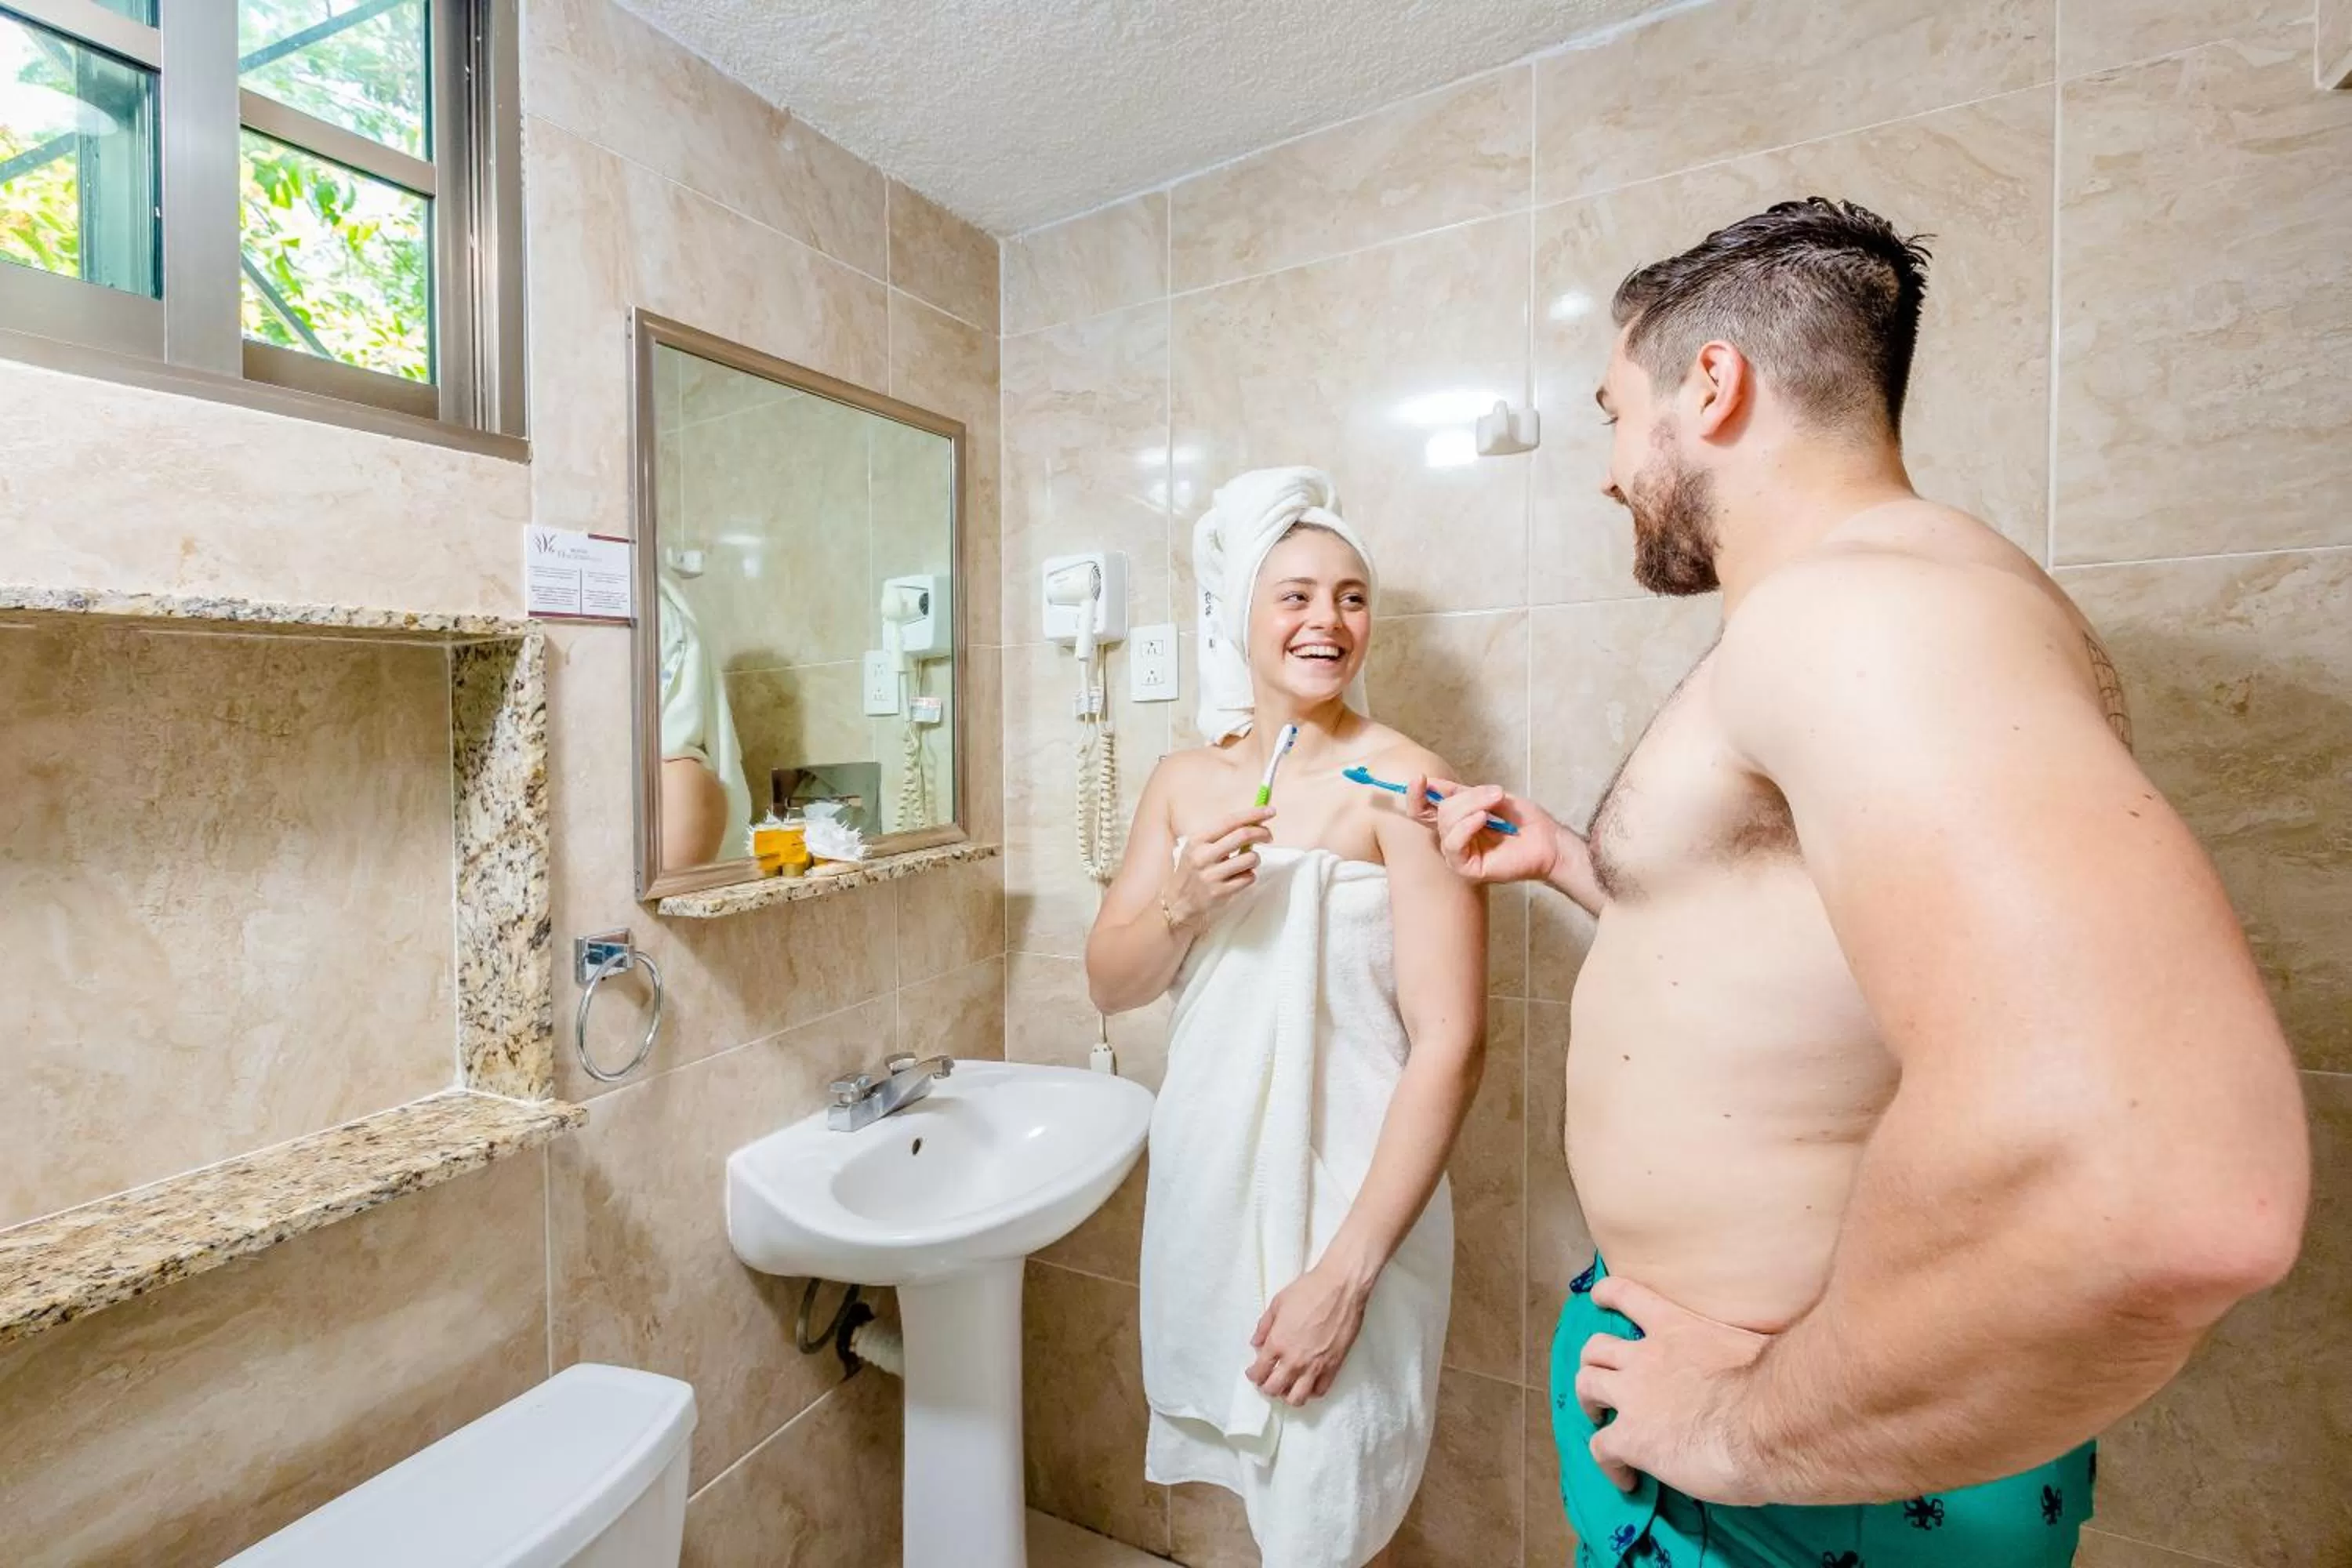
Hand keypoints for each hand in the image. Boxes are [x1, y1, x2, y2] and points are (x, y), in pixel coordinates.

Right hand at [1160, 807, 1274, 928]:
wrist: (1179, 899)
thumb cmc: (1194, 867)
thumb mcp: (1199, 845)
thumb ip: (1224, 834)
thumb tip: (1255, 821)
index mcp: (1198, 839)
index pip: (1230, 821)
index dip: (1253, 814)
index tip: (1270, 811)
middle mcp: (1203, 856)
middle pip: (1243, 835)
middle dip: (1262, 833)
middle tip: (1269, 836)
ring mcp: (1211, 875)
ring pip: (1250, 858)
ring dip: (1255, 858)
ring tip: (1247, 862)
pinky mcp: (1220, 892)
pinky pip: (1249, 878)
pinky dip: (1250, 875)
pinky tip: (1240, 876)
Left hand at [1247, 1264, 1369, 1406]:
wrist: (1341, 1288)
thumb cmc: (1308, 1290)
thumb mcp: (1278, 1303)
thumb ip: (1264, 1326)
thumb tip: (1256, 1343)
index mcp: (1277, 1343)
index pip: (1259, 1372)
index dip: (1253, 1375)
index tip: (1253, 1372)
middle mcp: (1294, 1360)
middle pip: (1274, 1389)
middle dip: (1267, 1387)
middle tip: (1267, 1381)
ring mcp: (1315, 1366)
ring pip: (1297, 1398)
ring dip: (1288, 1395)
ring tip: (1287, 1386)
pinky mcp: (1334, 1366)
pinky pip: (1320, 1391)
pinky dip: (1311, 1391)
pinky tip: (1308, 1383)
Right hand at [1405, 776, 1565, 886]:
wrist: (1548, 840)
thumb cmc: (1524, 821)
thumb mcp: (1489, 797)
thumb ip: (1460, 793)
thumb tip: (1431, 783)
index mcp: (1455, 822)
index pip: (1423, 810)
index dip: (1416, 795)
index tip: (1421, 777)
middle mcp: (1453, 839)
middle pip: (1439, 812)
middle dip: (1466, 797)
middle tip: (1495, 793)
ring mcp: (1458, 855)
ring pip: (1446, 824)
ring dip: (1471, 807)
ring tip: (1496, 802)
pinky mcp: (1466, 868)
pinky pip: (1453, 844)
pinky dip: (1467, 827)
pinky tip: (1484, 819)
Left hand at [1575, 1275, 1775, 1505]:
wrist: (1769, 1424)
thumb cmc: (1776, 1387)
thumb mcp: (1753, 1349)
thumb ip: (1736, 1351)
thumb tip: (1755, 1365)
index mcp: (1677, 1328)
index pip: (1629, 1295)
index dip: (1608, 1294)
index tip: (1598, 1298)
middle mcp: (1647, 1357)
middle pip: (1596, 1348)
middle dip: (1593, 1363)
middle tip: (1603, 1383)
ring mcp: (1633, 1397)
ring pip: (1587, 1387)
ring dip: (1589, 1403)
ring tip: (1599, 1421)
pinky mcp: (1631, 1439)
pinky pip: (1601, 1448)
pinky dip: (1608, 1464)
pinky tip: (1627, 1481)